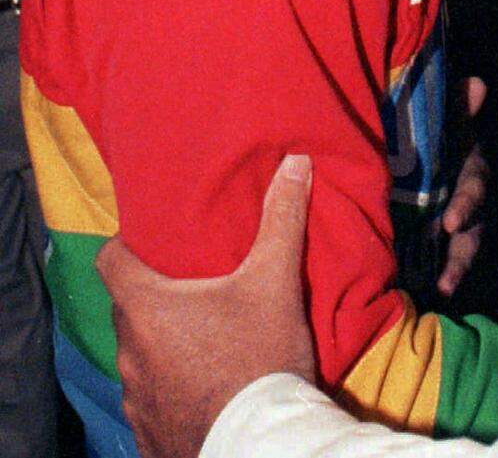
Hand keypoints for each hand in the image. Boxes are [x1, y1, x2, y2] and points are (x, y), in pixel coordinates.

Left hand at [96, 155, 315, 457]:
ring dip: (161, 343)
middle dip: (153, 294)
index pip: (110, 260)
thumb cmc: (258, 356)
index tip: (153, 238)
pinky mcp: (148, 435)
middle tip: (191, 281)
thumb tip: (294, 161)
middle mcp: (128, 353)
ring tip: (202, 335)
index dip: (127, 244)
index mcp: (146, 307)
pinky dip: (169, 386)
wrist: (257, 446)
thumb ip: (281, 219)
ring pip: (138, 356)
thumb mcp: (275, 280)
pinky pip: (150, 399)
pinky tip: (203, 383)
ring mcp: (135, 399)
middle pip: (127, 308)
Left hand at [437, 77, 488, 297]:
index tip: (452, 222)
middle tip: (447, 276)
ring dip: (455, 270)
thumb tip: (477, 83)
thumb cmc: (428, 133)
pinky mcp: (438, 238)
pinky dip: (439, 277)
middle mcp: (466, 196)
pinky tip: (427, 295)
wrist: (405, 152)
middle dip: (462, 252)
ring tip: (442, 291)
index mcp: (467, 167)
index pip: (475, 185)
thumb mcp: (439, 120)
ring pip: (463, 248)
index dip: (467, 202)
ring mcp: (455, 221)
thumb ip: (456, 108)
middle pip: (473, 227)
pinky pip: (444, 260)